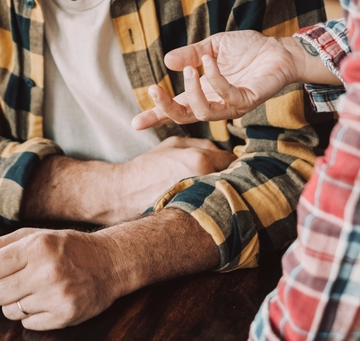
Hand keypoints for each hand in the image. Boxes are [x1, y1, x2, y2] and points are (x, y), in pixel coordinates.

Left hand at [0, 228, 126, 329]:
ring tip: (34, 289)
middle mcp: (47, 272)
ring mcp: (57, 296)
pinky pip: (27, 324)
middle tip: (16, 281)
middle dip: (0, 289)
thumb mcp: (35, 237)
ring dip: (16, 303)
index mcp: (38, 246)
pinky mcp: (65, 316)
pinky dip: (32, 315)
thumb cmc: (69, 248)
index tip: (1, 269)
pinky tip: (46, 300)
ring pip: (9, 311)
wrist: (110, 263)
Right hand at [105, 137, 236, 224]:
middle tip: (224, 177)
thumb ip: (201, 144)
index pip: (229, 158)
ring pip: (225, 193)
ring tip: (215, 190)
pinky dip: (214, 204)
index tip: (224, 163)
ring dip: (223, 191)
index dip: (227, 159)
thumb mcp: (173, 144)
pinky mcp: (197, 215)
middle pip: (233, 178)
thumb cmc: (149, 166)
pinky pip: (215, 207)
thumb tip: (222, 151)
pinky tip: (206, 203)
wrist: (126, 192)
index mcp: (201, 160)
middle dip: (229, 176)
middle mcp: (205, 180)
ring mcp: (202, 201)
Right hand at [131, 31, 302, 128]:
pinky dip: (215, 77)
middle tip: (152, 90)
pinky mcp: (248, 100)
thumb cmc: (248, 49)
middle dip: (165, 108)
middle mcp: (216, 102)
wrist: (279, 49)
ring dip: (192, 92)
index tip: (135, 122)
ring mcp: (232, 105)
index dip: (156, 115)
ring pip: (204, 113)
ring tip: (189, 70)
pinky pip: (227, 95)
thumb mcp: (212, 47)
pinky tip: (210, 60)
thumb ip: (190, 54)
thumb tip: (167, 61)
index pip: (177, 108)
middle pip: (185, 117)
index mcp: (204, 92)